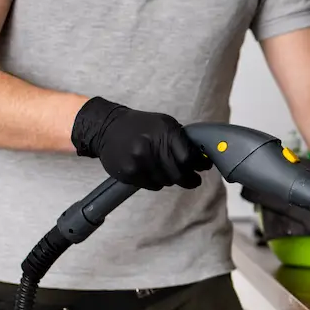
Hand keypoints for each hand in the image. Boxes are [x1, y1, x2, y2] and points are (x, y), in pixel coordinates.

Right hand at [70, 97, 211, 189]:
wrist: (106, 127)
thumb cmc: (140, 126)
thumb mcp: (164, 124)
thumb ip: (183, 140)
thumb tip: (203, 158)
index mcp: (164, 131)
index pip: (189, 157)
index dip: (199, 165)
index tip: (203, 168)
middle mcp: (151, 145)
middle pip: (180, 174)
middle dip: (190, 179)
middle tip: (193, 180)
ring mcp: (139, 160)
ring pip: (167, 181)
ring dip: (171, 179)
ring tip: (165, 170)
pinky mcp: (129, 172)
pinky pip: (152, 186)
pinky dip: (156, 182)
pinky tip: (151, 171)